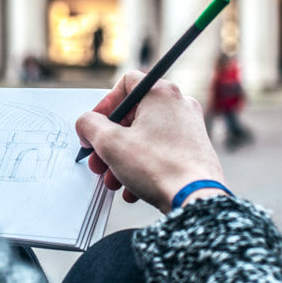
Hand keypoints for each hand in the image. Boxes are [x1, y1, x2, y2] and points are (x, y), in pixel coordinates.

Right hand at [76, 71, 225, 213]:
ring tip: (113, 181)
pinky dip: (142, 168)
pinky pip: (160, 153)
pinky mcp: (193, 151)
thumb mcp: (110, 143)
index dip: (104, 105)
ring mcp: (189, 128)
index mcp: (162, 93)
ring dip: (122, 159)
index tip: (94, 126)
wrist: (195, 198)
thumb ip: (89, 125)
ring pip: (144, 138)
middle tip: (98, 160)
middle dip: (109, 142)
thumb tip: (86, 123)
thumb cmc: (159, 167)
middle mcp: (179, 106)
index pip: (126, 84)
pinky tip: (132, 190)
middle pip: (133, 116)